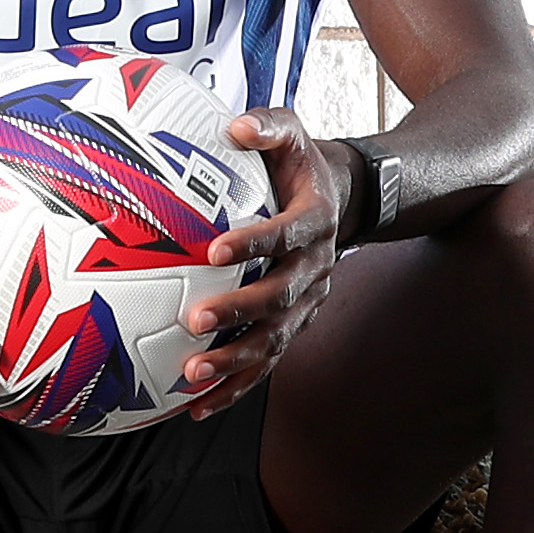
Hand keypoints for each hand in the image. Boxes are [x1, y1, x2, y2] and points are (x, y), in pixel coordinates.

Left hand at [173, 106, 349, 413]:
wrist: (342, 201)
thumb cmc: (300, 165)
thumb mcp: (292, 133)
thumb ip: (266, 125)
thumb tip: (234, 126)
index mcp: (315, 221)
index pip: (287, 234)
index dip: (255, 244)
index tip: (214, 250)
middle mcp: (317, 266)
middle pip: (280, 297)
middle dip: (238, 312)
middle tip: (192, 319)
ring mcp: (309, 302)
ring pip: (275, 339)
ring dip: (235, 360)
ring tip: (192, 373)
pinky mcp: (296, 326)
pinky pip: (266, 362)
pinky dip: (235, 388)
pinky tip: (197, 406)